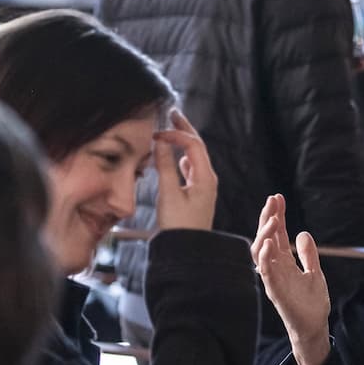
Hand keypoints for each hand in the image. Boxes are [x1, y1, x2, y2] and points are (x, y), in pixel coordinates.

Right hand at [154, 110, 216, 230]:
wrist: (188, 251)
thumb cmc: (179, 225)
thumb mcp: (169, 194)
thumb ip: (164, 166)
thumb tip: (160, 141)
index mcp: (205, 177)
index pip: (193, 145)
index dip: (175, 134)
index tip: (155, 134)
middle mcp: (208, 179)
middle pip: (197, 146)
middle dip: (184, 129)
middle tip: (172, 113)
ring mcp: (203, 186)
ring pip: (195, 157)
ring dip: (183, 141)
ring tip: (172, 127)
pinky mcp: (197, 194)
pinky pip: (191, 168)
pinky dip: (182, 156)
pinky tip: (176, 155)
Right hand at [252, 194, 330, 364]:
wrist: (314, 326)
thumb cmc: (311, 302)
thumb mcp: (314, 272)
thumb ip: (309, 254)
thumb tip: (303, 233)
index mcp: (284, 262)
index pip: (277, 234)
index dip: (276, 215)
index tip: (277, 197)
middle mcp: (275, 268)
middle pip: (266, 238)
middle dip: (267, 219)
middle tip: (272, 201)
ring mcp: (274, 279)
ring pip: (262, 253)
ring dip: (265, 234)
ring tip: (272, 219)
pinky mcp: (275, 291)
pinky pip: (266, 272)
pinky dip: (265, 258)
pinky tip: (269, 243)